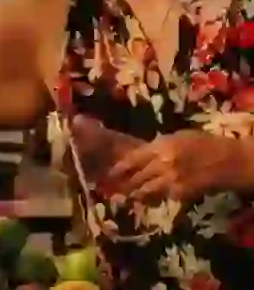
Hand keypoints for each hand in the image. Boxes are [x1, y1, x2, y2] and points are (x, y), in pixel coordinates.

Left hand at [108, 130, 238, 201]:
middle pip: (137, 176)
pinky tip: (149, 200)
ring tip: (125, 197)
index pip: (133, 159)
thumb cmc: (203, 144)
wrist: (228, 161)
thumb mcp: (177, 137)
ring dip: (135, 194)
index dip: (119, 168)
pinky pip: (163, 197)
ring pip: (146, 190)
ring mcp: (171, 180)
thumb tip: (140, 154)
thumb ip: (157, 146)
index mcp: (160, 146)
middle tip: (113, 189)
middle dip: (124, 184)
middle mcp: (162, 163)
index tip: (110, 173)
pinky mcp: (181, 193)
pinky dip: (155, 198)